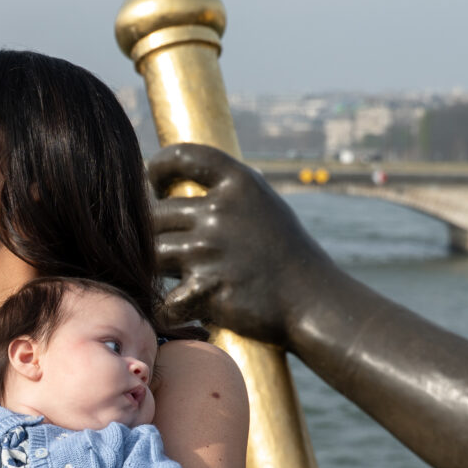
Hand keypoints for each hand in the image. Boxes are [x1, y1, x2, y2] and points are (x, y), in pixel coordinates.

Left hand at [149, 142, 338, 345]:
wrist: (314, 301)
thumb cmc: (285, 254)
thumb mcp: (262, 206)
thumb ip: (225, 193)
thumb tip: (174, 182)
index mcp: (238, 183)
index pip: (182, 156)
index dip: (159, 167)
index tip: (154, 184)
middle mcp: (220, 212)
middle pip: (154, 215)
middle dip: (153, 232)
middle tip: (167, 246)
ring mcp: (210, 251)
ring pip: (152, 255)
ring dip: (158, 268)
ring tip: (175, 276)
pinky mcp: (206, 290)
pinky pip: (165, 300)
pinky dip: (168, 310)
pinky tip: (181, 308)